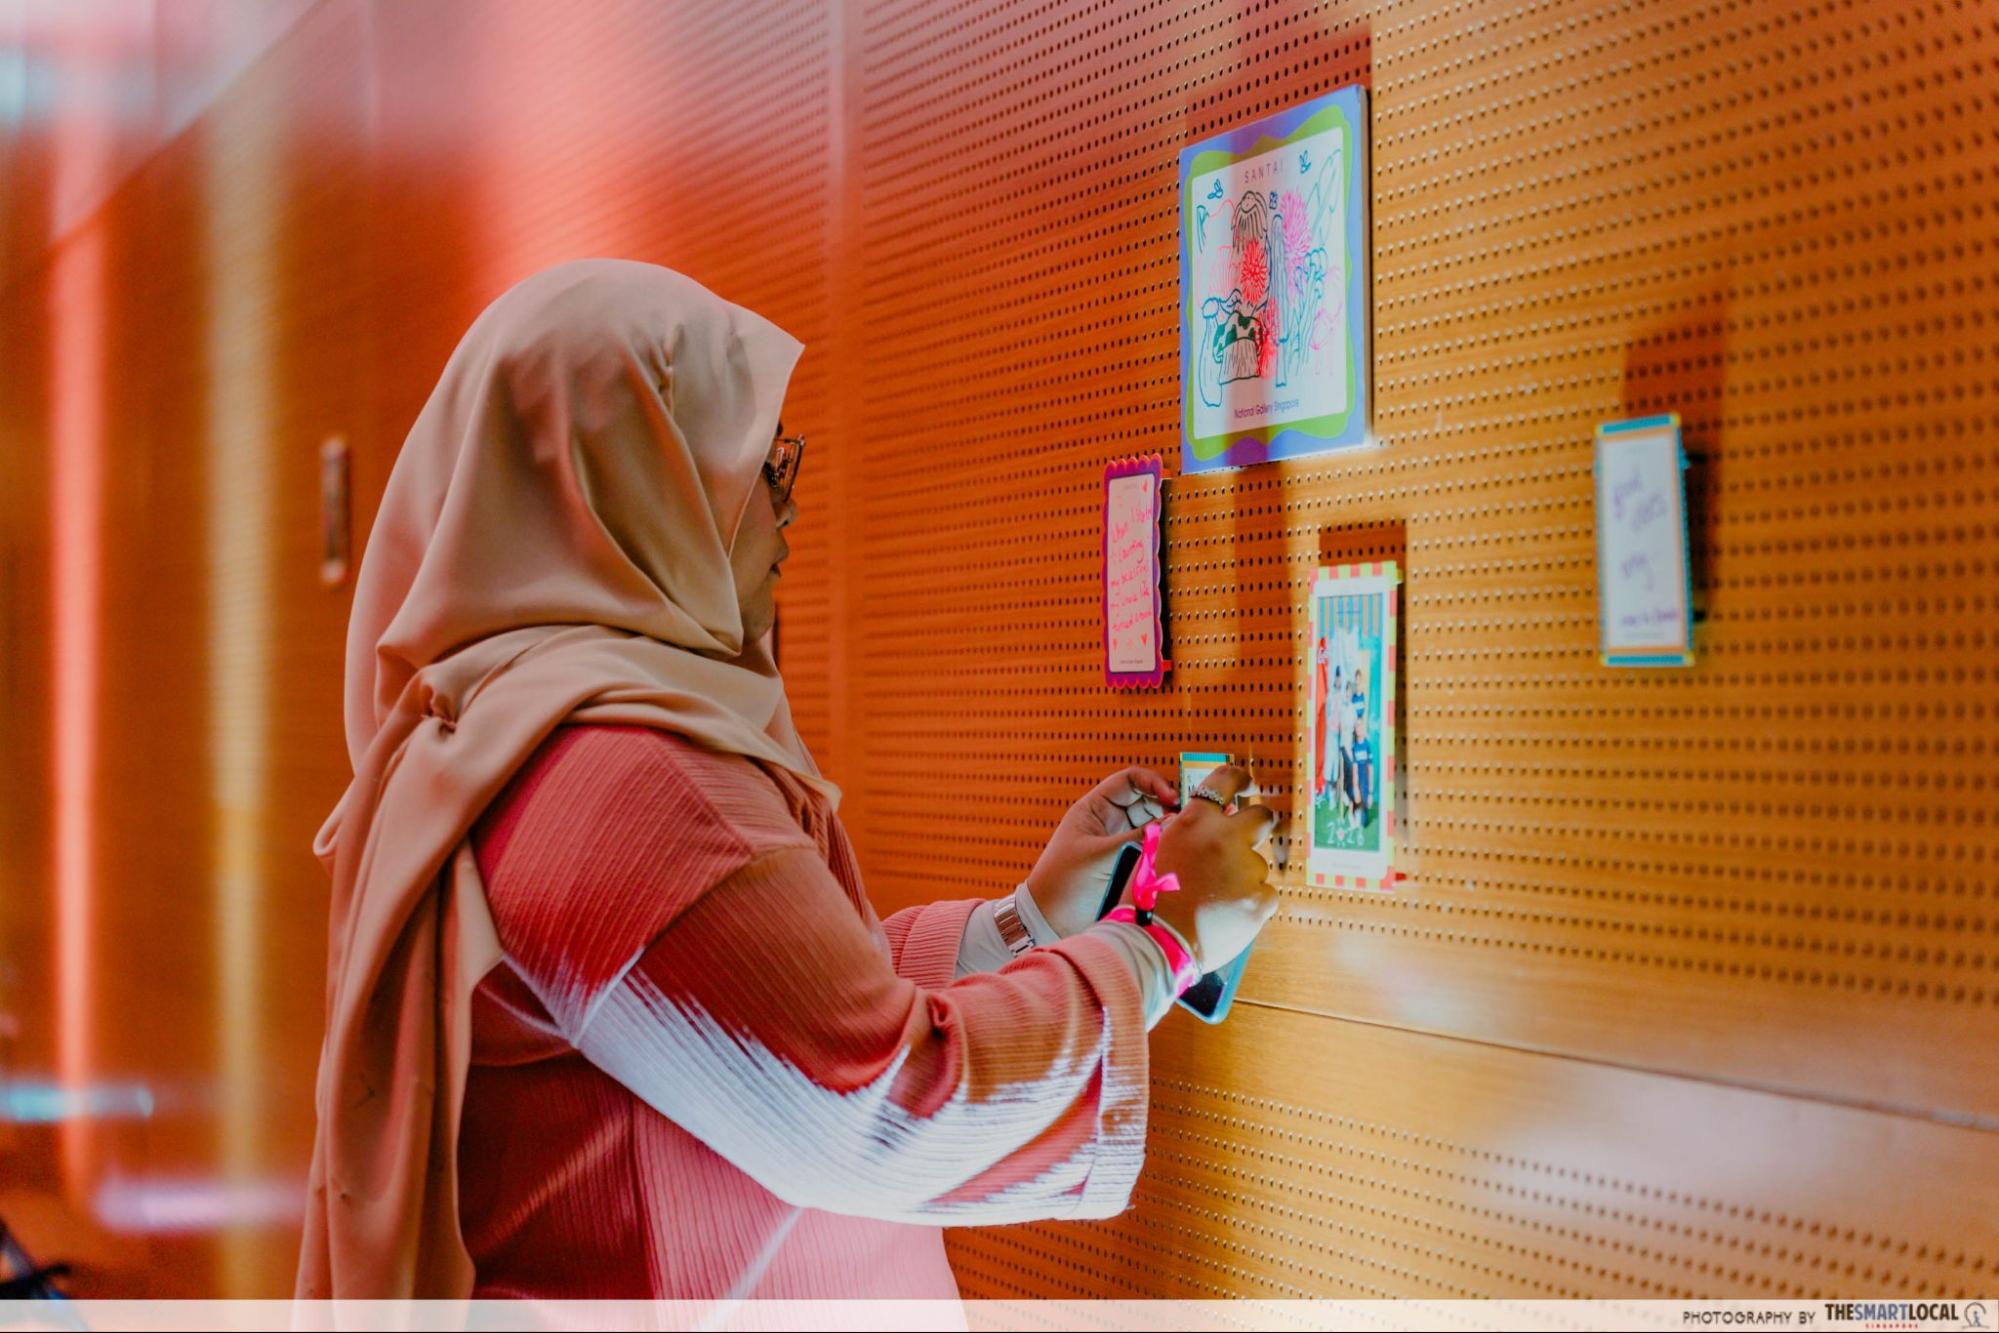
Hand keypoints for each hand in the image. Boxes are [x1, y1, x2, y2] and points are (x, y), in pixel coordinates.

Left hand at [1022, 766, 1180, 937]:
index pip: (1130, 780)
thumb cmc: (1064, 884)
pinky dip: (1162, 850)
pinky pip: (1150, 849)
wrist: (1048, 921)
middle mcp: (1109, 822)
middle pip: (1147, 801)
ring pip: (1152, 826)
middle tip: (1184, 820)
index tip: (1173, 798)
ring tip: (1178, 840)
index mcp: (1095, 809)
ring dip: (1166, 830)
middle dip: (1166, 807)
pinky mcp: (1126, 865)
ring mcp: (1118, 843)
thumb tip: (1173, 822)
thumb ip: (1138, 838)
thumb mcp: (1102, 856)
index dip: (1154, 782)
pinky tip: (1172, 856)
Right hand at [1139, 765, 1278, 971]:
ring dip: (1243, 877)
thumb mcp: (1156, 851)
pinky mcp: (1260, 899)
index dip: (1240, 779)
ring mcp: (1246, 869)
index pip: (1226, 781)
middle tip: (1243, 843)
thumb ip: (1183, 831)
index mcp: (1194, 822)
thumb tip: (1205, 822)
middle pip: (1262, 817)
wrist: (1156, 943)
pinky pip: (1264, 894)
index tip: (1247, 785)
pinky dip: (1250, 903)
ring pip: (1257, 865)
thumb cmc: (1149, 900)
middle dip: (1257, 826)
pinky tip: (1226, 914)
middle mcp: (1224, 838)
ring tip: (1215, 900)